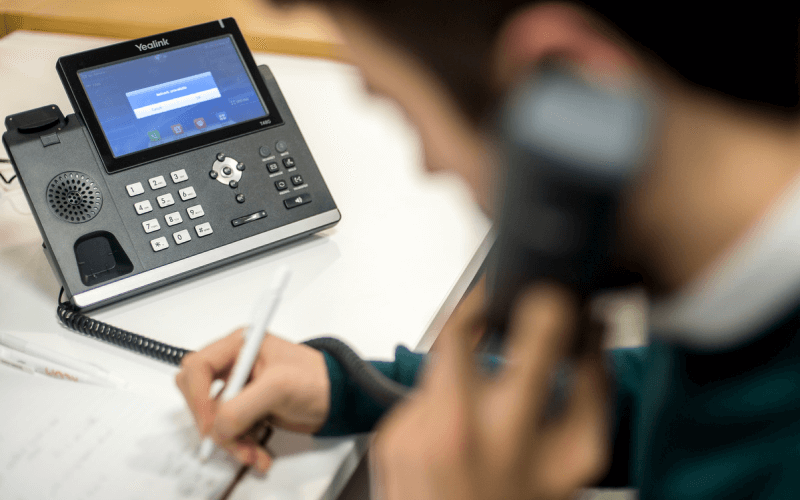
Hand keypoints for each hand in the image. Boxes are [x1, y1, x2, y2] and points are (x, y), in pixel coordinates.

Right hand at [175, 330, 329, 471]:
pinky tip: (257, 453)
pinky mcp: (246, 409)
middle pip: (199, 395)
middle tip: (230, 439)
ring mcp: (240, 389)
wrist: (337, 399)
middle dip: (213, 423)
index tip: (211, 421)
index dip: (198, 396)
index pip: (198, 367)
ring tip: (252, 453)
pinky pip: (228, 431)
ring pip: (213, 419)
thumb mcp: (279, 386)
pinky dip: (240, 445)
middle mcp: (235, 365)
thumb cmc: (317, 379)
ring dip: (230, 440)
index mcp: (239, 346)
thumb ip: (243, 405)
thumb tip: (217, 426)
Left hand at [371, 282, 609, 499]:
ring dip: (464, 368)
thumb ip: (593, 387)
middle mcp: (452, 424)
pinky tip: (457, 436)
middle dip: (479, 312)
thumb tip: (595, 330)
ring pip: (439, 362)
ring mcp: (412, 428)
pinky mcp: (389, 437)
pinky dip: (442, 401)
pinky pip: (420, 395)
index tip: (550, 300)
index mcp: (507, 428)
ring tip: (484, 410)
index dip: (545, 303)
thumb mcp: (575, 461)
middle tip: (495, 314)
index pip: (529, 330)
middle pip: (457, 327)